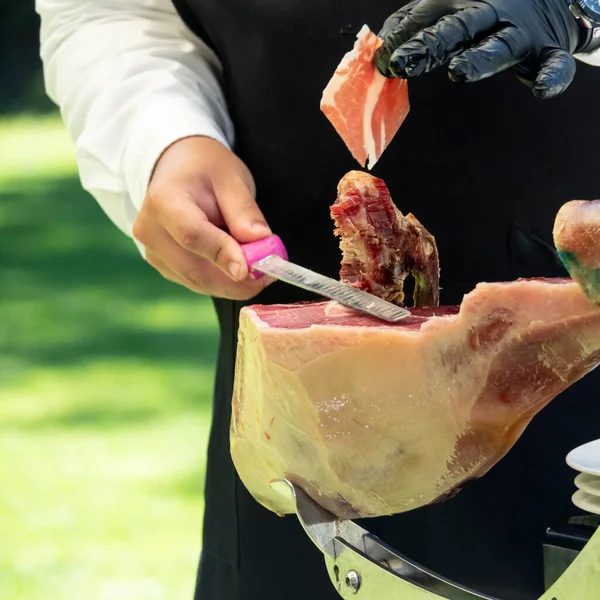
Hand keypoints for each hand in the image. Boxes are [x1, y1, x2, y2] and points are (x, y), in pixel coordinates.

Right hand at [133, 136, 273, 299]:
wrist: (176, 170)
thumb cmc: (204, 170)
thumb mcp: (231, 178)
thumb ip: (244, 210)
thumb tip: (261, 241)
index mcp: (163, 202)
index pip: (192, 235)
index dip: (222, 254)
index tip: (250, 268)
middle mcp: (151, 233)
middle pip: (195, 269)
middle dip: (236, 281)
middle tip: (270, 274)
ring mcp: (154, 254)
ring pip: (199, 282)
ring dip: (234, 285)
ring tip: (262, 271)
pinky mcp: (165, 267)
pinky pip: (198, 283)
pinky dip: (224, 282)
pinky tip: (242, 269)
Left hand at [376, 0, 591, 98]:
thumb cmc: (484, 12)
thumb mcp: (449, 11)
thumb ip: (415, 26)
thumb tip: (380, 51)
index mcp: (460, 4)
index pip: (426, 17)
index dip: (404, 37)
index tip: (382, 61)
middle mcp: (490, 13)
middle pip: (458, 27)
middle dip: (429, 44)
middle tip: (403, 64)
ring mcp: (520, 32)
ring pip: (501, 44)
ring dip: (480, 57)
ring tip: (459, 71)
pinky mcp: (547, 51)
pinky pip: (554, 63)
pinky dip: (551, 76)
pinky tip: (540, 90)